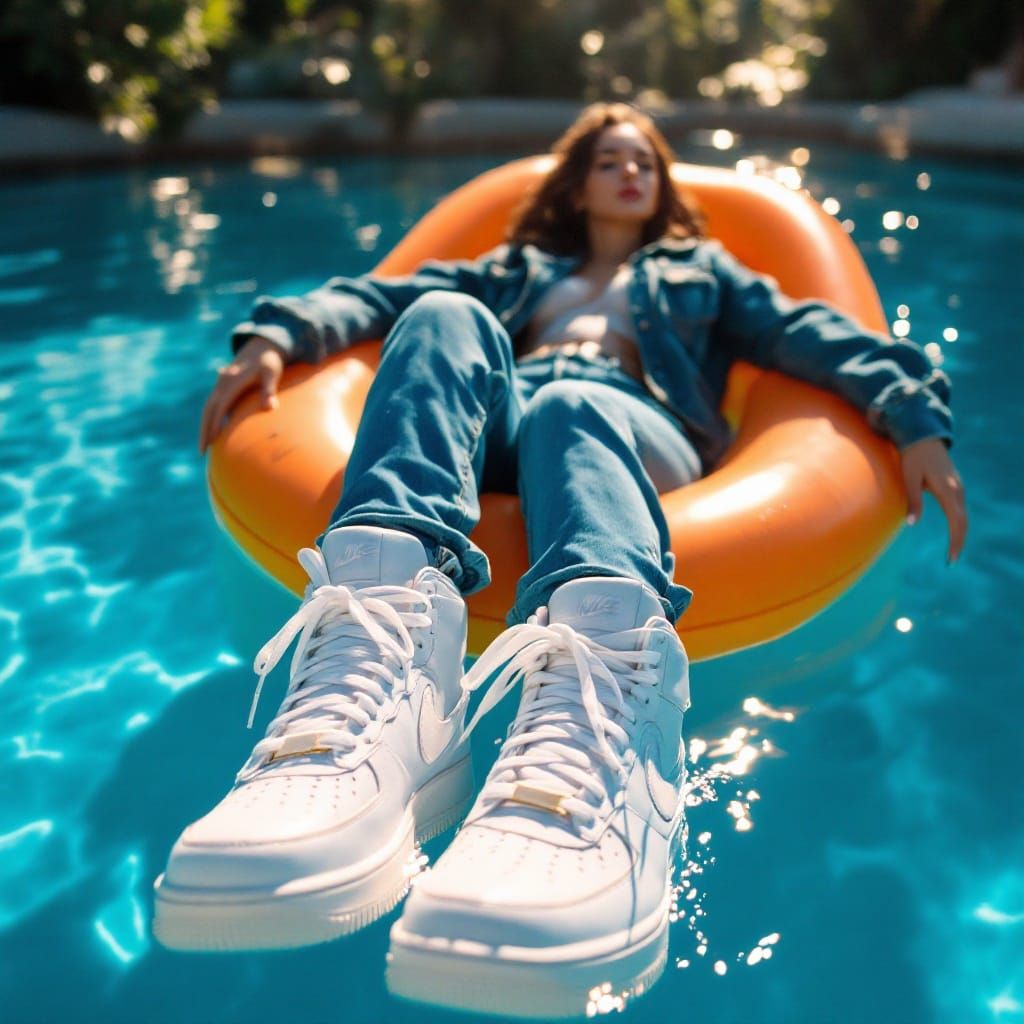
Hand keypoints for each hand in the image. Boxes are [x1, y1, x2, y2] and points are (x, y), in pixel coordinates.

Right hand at [199, 336, 284, 453]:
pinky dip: (210, 419)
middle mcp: (223, 383)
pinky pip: (214, 405)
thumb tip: (270, 407)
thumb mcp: (272, 372)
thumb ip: (269, 389)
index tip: (212, 440)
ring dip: (205, 426)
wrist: (262, 346)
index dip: (215, 424)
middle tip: (202, 451)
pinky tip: (214, 434)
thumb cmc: (270, 361)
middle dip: (204, 430)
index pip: (220, 406)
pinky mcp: (224, 387)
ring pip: (208, 408)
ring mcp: (221, 384)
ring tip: (204, 447)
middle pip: (208, 410)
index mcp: (232, 381)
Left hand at [899, 438, 966, 563]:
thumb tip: (912, 524)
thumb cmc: (912, 457)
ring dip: (959, 533)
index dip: (956, 541)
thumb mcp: (909, 478)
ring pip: (962, 515)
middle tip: (950, 561)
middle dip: (958, 542)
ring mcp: (958, 487)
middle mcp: (958, 490)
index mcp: (948, 489)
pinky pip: (959, 508)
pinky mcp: (955, 486)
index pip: (957, 521)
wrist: (922, 436)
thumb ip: (912, 500)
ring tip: (951, 552)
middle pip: (963, 521)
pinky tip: (952, 532)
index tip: (950, 559)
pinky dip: (958, 523)